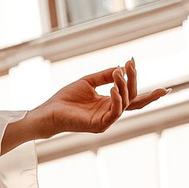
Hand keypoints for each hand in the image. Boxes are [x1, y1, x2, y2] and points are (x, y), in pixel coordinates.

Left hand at [1, 59, 168, 150]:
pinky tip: (114, 87)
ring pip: (126, 103)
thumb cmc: (66, 98)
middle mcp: (111, 113)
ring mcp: (107, 121)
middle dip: (134, 80)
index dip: (139, 81)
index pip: (132, 96)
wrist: (49, 111)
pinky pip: (115, 112)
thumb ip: (105, 76)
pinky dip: (118, 99)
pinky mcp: (100, 126)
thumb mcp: (88, 81)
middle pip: (133, 97)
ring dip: (124, 86)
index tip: (136, 61)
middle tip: (131, 64)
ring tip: (118, 73)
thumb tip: (121, 68)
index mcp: (110, 103)